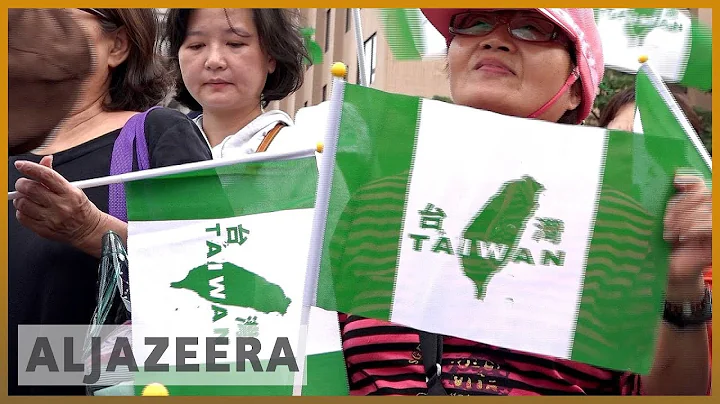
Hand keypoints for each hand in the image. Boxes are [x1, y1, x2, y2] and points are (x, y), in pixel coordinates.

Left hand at [13, 155, 103, 253]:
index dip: (30, 168)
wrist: (89, 231)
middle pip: (30, 189)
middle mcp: (61, 206)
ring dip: (20, 198)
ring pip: (22, 203)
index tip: (21, 165)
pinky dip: (22, 211)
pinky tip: (29, 210)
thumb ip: (55, 176)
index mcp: (69, 193)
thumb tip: (45, 161)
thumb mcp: (74, 189)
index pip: (46, 175)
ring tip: (28, 198)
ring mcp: (51, 219)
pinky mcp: (43, 230)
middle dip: (22, 184)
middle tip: (23, 184)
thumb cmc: (81, 208)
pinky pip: (22, 217)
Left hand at [663, 171, 710, 301]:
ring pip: (708, 209)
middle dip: (681, 205)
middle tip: (666, 222)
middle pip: (703, 194)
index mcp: (697, 205)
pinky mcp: (716, 241)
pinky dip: (696, 228)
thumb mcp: (666, 220)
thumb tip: (676, 178)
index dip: (690, 179)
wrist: (669, 271)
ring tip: (671, 233)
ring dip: (686, 219)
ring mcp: (714, 226)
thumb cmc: (666, 244)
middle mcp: (710, 213)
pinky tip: (684, 237)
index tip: (675, 181)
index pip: (699, 184)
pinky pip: (712, 225)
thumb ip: (672, 201)